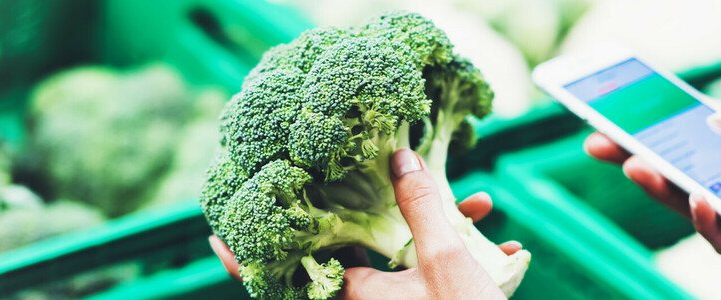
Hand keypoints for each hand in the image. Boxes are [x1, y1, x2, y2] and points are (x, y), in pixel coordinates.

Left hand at [210, 149, 522, 298]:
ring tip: (482, 206)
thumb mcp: (445, 260)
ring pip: (405, 257)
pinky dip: (460, 256)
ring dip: (442, 227)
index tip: (216, 238)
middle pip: (357, 248)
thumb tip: (400, 157)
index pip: (288, 270)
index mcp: (357, 293)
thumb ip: (421, 205)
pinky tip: (503, 248)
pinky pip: (431, 276)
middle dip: (389, 208)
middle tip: (390, 177)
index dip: (247, 258)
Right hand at [583, 85, 720, 270]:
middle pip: (677, 173)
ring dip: (658, 189)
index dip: (651, 130)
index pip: (688, 139)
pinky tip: (700, 198)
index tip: (613, 117)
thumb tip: (715, 118)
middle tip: (597, 144)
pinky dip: (706, 221)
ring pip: (690, 206)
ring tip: (634, 167)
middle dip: (634, 158)